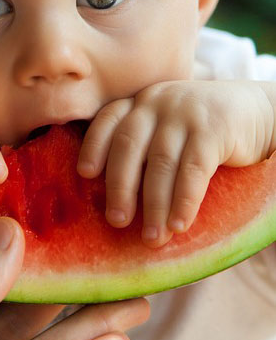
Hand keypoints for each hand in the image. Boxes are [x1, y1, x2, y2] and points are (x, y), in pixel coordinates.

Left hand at [77, 80, 274, 247]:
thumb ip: (143, 145)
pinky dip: (184, 200)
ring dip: (154, 205)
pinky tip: (179, 224)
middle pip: (128, 144)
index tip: (85, 174)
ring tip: (152, 238)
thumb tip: (114, 196)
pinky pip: (193, 169)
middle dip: (120, 186)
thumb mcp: (168, 124)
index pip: (108, 119)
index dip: (94, 145)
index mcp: (141, 102)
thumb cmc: (201, 127)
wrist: (255, 110)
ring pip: (161, 163)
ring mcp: (184, 113)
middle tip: (116, 221)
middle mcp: (157, 102)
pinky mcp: (213, 129)